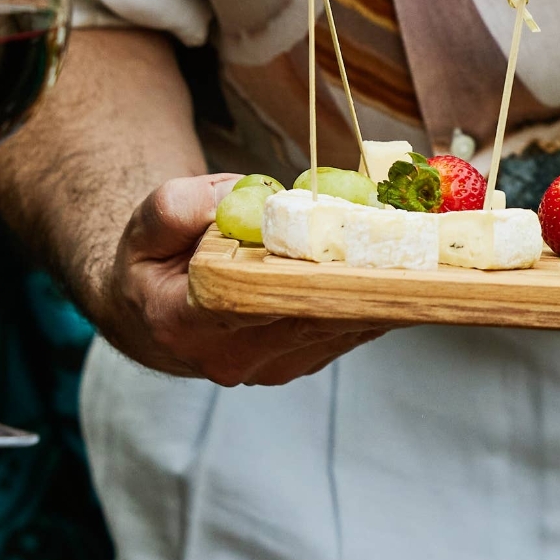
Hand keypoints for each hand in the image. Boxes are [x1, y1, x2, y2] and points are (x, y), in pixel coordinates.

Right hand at [93, 172, 390, 384]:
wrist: (153, 313)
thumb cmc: (153, 263)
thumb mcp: (148, 223)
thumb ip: (177, 207)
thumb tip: (235, 193)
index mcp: (187, 323)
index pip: (248, 302)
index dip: (298, 274)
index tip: (340, 247)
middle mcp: (233, 357)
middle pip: (310, 314)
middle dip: (355, 273)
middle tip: (400, 232)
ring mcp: (273, 366)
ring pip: (338, 326)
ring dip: (376, 285)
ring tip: (411, 240)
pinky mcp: (302, 361)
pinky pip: (349, 330)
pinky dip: (376, 296)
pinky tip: (400, 263)